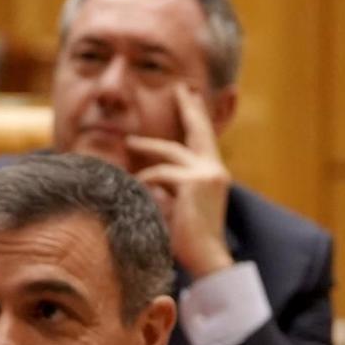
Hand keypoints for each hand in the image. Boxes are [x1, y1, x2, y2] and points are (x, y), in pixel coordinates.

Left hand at [126, 83, 233, 276]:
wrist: (206, 258)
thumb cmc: (188, 238)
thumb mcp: (178, 204)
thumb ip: (168, 185)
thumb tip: (143, 173)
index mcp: (214, 174)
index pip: (203, 139)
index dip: (195, 116)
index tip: (191, 95)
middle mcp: (215, 170)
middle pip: (197, 130)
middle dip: (188, 106)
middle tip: (182, 86)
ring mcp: (207, 174)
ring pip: (168, 153)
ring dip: (146, 148)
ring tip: (129, 141)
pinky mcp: (193, 182)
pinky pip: (158, 175)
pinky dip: (145, 181)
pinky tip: (139, 190)